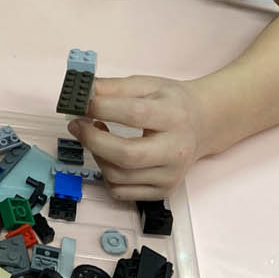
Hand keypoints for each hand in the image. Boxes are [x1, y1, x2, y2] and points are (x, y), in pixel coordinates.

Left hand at [67, 75, 208, 200]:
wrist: (201, 125)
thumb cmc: (171, 104)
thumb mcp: (147, 85)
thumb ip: (114, 87)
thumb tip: (82, 92)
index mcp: (174, 117)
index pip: (133, 115)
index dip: (100, 108)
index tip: (80, 104)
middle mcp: (176, 150)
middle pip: (126, 155)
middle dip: (92, 140)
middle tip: (77, 125)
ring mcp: (170, 175)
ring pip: (118, 176)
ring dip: (97, 155)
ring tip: (97, 136)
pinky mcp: (163, 191)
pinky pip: (121, 192)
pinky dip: (106, 175)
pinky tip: (109, 157)